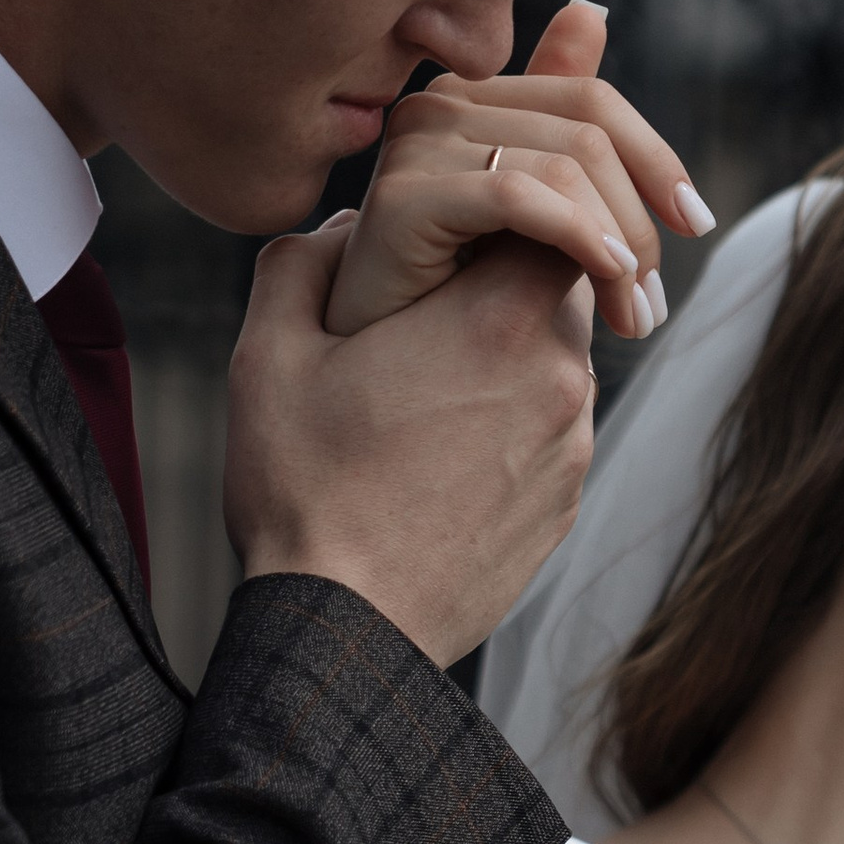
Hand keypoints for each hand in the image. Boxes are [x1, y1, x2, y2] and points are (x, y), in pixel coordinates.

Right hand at [223, 203, 595, 664]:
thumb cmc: (305, 490)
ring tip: (421, 398)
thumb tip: (343, 227)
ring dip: (503, 362)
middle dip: (496, 288)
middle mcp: (559, 376)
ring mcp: (573, 449)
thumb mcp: (270, 356)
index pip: (548, 216)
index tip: (448, 235)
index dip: (500, 214)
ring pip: (554, 364)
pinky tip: (439, 455)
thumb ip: (301, 263)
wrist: (349, 630)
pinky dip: (507, 426)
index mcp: (496, 319)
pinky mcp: (567, 506)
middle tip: (420, 317)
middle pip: (555, 288)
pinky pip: (549, 434)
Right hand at [322, 0, 709, 343]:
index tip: (694, 223)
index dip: (655, 159)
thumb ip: (556, 140)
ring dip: (620, 245)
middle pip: (588, 130)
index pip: (592, 102)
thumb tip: (591, 11)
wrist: (353, 385)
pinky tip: (608, 282)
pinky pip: (516, 197)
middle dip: (642, 216)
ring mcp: (417, 147)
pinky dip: (578, 236)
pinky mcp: (401, 200)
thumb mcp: (516, 225)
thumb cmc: (439, 315)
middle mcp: (440, 108)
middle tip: (653, 303)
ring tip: (632, 317)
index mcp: (472, 104)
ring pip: (565, 164)